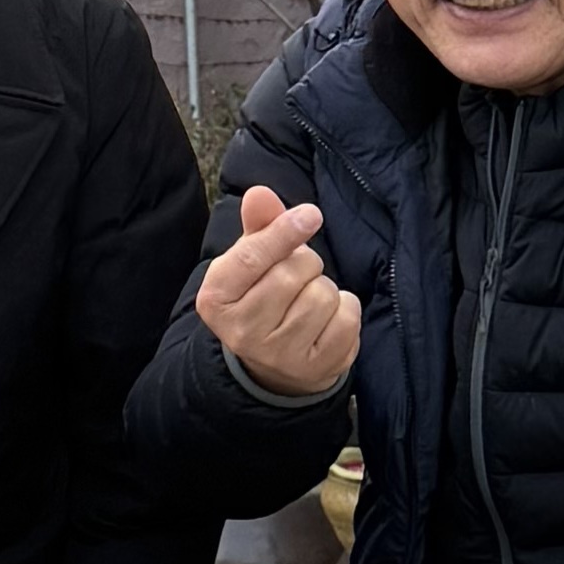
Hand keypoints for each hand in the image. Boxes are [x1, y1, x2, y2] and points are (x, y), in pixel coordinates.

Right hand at [196, 181, 360, 402]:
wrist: (273, 365)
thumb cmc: (262, 297)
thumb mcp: (250, 261)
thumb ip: (258, 225)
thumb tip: (260, 194)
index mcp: (216, 299)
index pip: (252, 256)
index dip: (284, 231)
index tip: (310, 214)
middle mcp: (241, 332)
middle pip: (292, 273)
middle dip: (305, 263)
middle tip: (298, 274)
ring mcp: (279, 355)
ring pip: (322, 296)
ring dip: (325, 288)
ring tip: (308, 300)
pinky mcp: (316, 369)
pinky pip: (347, 318)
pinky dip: (345, 309)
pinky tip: (327, 319)